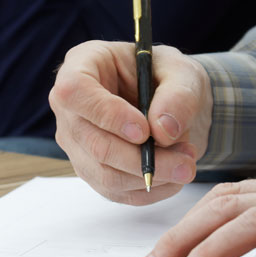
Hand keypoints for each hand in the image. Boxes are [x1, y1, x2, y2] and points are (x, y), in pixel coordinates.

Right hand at [49, 41, 211, 205]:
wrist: (167, 100)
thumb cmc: (166, 75)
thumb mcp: (182, 72)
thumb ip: (178, 95)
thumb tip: (163, 131)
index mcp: (82, 65)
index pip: (75, 92)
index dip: (107, 115)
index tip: (144, 131)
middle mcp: (69, 106)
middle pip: (92, 142)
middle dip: (142, 158)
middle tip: (186, 160)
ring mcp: (76, 141)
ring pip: (104, 173)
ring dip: (150, 176)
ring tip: (186, 164)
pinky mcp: (90, 169)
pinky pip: (115, 191)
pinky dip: (148, 190)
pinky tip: (173, 177)